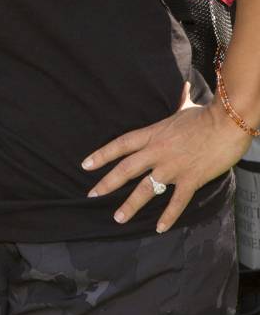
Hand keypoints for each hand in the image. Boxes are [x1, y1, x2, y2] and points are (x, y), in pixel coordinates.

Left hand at [82, 83, 250, 231]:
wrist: (228, 123)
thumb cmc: (207, 115)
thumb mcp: (186, 108)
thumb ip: (180, 101)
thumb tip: (184, 87)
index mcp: (152, 134)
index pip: (120, 145)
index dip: (101, 155)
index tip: (85, 165)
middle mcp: (157, 152)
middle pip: (125, 169)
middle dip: (106, 183)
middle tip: (92, 195)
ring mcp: (172, 167)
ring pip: (145, 189)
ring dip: (130, 205)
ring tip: (118, 217)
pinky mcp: (191, 179)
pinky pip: (176, 202)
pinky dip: (168, 216)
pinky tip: (159, 228)